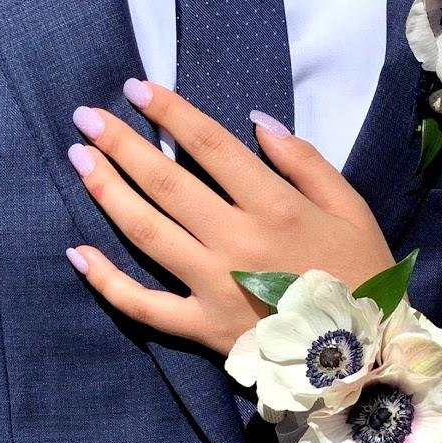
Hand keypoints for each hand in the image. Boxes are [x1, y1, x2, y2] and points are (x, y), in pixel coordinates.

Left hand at [67, 80, 394, 355]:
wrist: (363, 354)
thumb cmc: (360, 273)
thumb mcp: (352, 208)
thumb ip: (306, 162)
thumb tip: (257, 122)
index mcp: (277, 206)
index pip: (212, 146)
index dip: (171, 113)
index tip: (137, 88)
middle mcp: (237, 241)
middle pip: (167, 183)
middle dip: (122, 145)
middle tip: (87, 117)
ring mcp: (214, 287)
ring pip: (148, 233)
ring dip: (108, 192)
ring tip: (80, 159)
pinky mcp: (201, 327)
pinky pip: (144, 305)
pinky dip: (107, 281)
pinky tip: (77, 252)